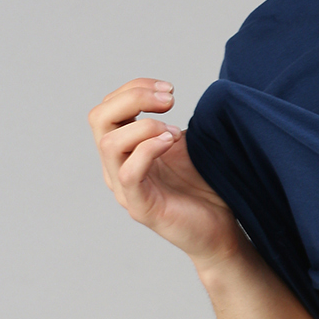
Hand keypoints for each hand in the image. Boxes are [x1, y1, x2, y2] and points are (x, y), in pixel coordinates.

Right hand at [88, 77, 240, 267]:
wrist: (220, 230)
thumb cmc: (202, 188)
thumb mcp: (182, 145)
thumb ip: (168, 122)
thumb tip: (168, 93)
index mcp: (124, 149)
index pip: (108, 107)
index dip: (135, 88)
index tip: (169, 89)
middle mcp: (117, 166)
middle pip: (98, 118)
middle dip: (133, 98)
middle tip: (170, 100)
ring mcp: (125, 188)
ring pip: (108, 144)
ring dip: (143, 126)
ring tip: (173, 130)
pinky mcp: (141, 207)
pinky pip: (129, 173)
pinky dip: (148, 149)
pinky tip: (171, 142)